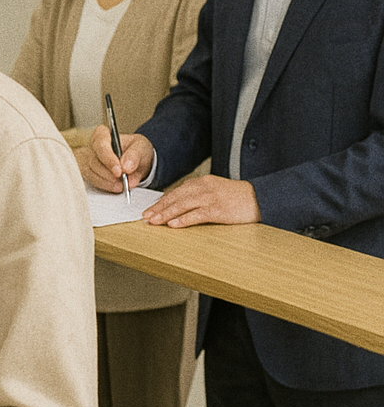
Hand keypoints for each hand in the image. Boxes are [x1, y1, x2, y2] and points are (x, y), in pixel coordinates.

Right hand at [80, 126, 154, 193]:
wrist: (136, 162)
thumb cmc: (136, 150)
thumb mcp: (141, 147)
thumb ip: (134, 155)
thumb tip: (126, 167)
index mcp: (103, 134)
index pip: (100, 144)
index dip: (108, 158)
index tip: (119, 170)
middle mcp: (93, 147)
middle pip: (94, 161)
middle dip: (109, 173)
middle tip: (123, 181)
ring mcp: (90, 161)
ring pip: (92, 173)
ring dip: (107, 182)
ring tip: (122, 185)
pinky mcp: (90, 173)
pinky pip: (94, 181)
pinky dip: (106, 186)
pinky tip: (116, 187)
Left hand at [142, 176, 260, 227]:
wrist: (260, 197)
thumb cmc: (239, 197)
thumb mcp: (216, 191)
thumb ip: (200, 196)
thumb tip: (182, 207)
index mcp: (203, 182)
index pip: (177, 191)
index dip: (162, 201)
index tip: (151, 209)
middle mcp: (204, 188)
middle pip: (176, 197)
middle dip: (159, 207)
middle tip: (146, 216)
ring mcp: (211, 198)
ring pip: (183, 205)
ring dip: (166, 214)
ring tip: (154, 221)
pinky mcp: (219, 210)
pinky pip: (197, 215)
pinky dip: (184, 220)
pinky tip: (174, 224)